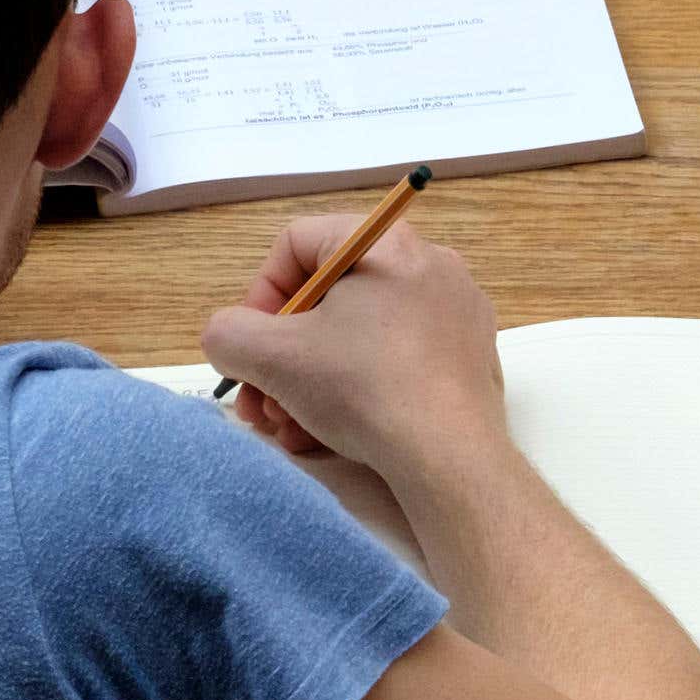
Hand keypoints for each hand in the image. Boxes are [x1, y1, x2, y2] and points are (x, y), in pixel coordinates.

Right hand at [197, 215, 505, 484]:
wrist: (451, 458)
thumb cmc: (364, 390)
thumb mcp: (273, 357)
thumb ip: (229, 333)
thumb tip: (230, 337)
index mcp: (385, 242)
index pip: (297, 243)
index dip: (259, 295)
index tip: (249, 347)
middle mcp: (429, 264)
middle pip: (328, 297)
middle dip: (282, 354)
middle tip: (261, 401)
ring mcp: (456, 313)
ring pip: (359, 336)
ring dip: (311, 382)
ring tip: (290, 428)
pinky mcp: (469, 359)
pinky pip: (396, 361)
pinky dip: (357, 392)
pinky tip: (330, 436)